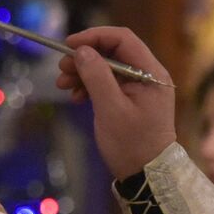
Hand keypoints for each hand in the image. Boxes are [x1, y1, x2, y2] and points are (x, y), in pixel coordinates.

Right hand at [55, 27, 176, 178]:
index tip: (69, 45)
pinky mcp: (130, 100)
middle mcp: (148, 75)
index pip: (122, 39)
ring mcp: (139, 88)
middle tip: (61, 70)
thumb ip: (97, 77)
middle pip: (113, 52)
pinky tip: (76, 97)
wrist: (146, 176)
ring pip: (107, 67)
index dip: (94, 37)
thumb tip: (82, 51)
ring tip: (63, 85)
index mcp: (151, 73)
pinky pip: (108, 83)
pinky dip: (90, 86)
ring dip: (84, 72)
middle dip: (85, 57)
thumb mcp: (111, 109)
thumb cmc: (132, 144)